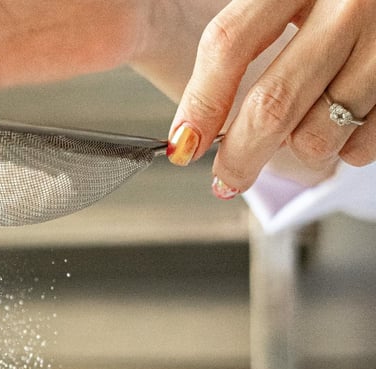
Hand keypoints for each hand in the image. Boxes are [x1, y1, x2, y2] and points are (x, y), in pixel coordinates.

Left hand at [168, 0, 375, 198]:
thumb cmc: (327, 3)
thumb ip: (233, 39)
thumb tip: (183, 119)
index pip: (228, 44)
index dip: (200, 103)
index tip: (183, 144)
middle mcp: (347, 3)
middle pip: (271, 106)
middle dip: (239, 158)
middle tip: (226, 178)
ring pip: (317, 136)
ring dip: (295, 149)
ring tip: (298, 129)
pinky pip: (361, 146)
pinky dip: (340, 148)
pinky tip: (337, 123)